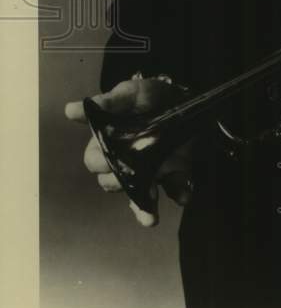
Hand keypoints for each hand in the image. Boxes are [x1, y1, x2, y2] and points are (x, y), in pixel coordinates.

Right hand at [65, 77, 193, 227]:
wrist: (180, 96)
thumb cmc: (147, 97)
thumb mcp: (129, 94)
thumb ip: (107, 102)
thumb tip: (70, 110)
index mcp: (109, 144)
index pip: (95, 161)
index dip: (99, 164)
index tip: (107, 161)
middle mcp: (126, 162)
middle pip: (113, 182)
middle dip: (120, 184)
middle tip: (131, 179)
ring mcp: (149, 170)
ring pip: (140, 194)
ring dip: (145, 203)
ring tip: (151, 212)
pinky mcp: (174, 171)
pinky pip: (175, 187)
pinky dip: (179, 192)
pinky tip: (183, 196)